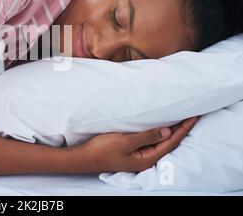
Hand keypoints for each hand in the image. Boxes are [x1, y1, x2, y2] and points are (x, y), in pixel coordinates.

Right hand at [70, 117, 197, 173]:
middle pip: (168, 143)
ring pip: (160, 142)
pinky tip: (159, 127)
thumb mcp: (125, 141)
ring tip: (180, 120)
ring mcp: (138, 157)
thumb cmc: (102, 149)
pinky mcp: (131, 152)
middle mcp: (145, 160)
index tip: (193, 117)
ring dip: (170, 131)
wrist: (84, 157)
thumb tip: (167, 132)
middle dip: (180, 130)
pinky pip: (150, 142)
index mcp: (146, 159)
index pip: (170, 142)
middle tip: (191, 116)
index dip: (182, 129)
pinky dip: (158, 133)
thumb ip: (147, 136)